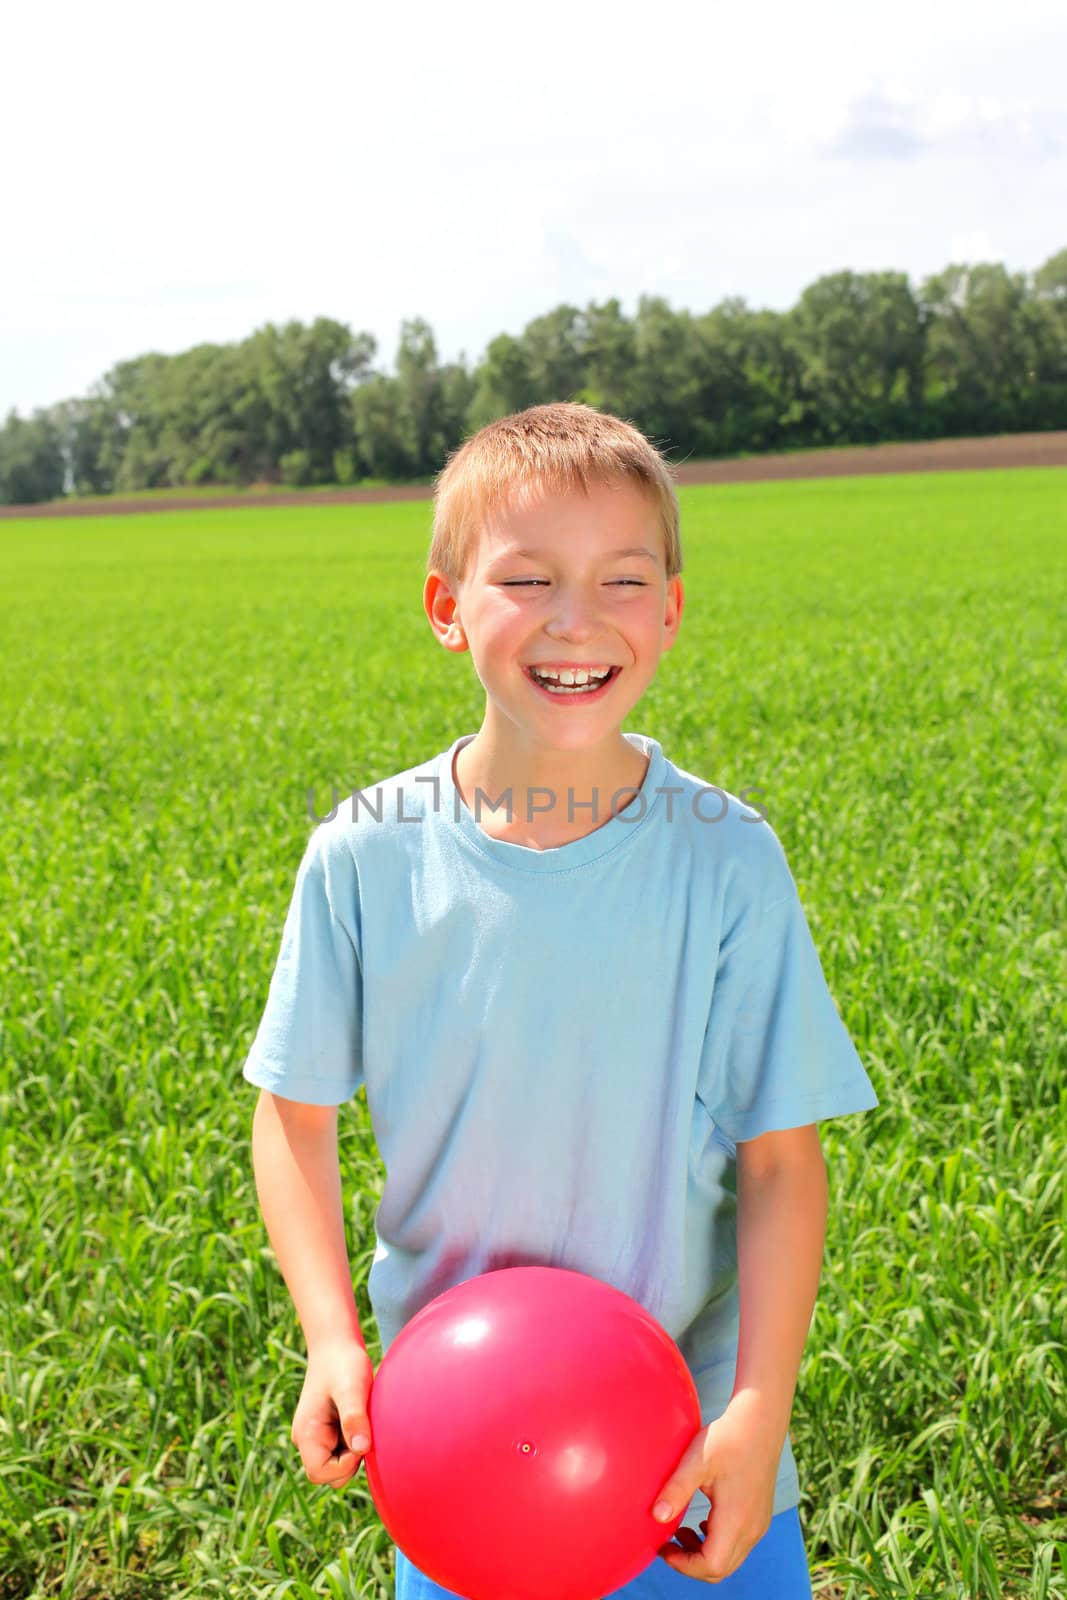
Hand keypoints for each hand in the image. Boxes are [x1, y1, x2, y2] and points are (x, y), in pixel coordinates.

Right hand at [291, 1337, 374, 1486]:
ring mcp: (315, 1436)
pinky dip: (353, 1442)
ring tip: (360, 1419)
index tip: (361, 1440)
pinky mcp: (327, 1432)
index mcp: (306, 1433)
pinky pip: (341, 1452)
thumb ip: (354, 1417)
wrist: (336, 1344)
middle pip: (329, 1475)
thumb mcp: (352, 1387)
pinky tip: (359, 1418)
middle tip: (362, 1427)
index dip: (345, 1466)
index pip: (320, 1474)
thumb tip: (361, 1449)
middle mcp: (306, 1439)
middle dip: (350, 1461)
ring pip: (337, 1465)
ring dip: (353, 1451)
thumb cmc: (344, 1363)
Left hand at [650, 1393, 781, 1582]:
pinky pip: (738, 1544)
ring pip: (730, 1559)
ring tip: (681, 1531)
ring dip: (704, 1554)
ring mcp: (759, 1523)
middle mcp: (752, 1528)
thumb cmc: (728, 1438)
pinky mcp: (760, 1515)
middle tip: (668, 1543)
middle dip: (691, 1564)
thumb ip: (676, 1489)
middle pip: (721, 1569)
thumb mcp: (696, 1460)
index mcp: (736, 1519)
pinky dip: (717, 1544)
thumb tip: (656, 1516)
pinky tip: (702, 1522)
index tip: (664, 1547)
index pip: (711, 1566)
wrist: (760, 1421)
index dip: (684, 1565)